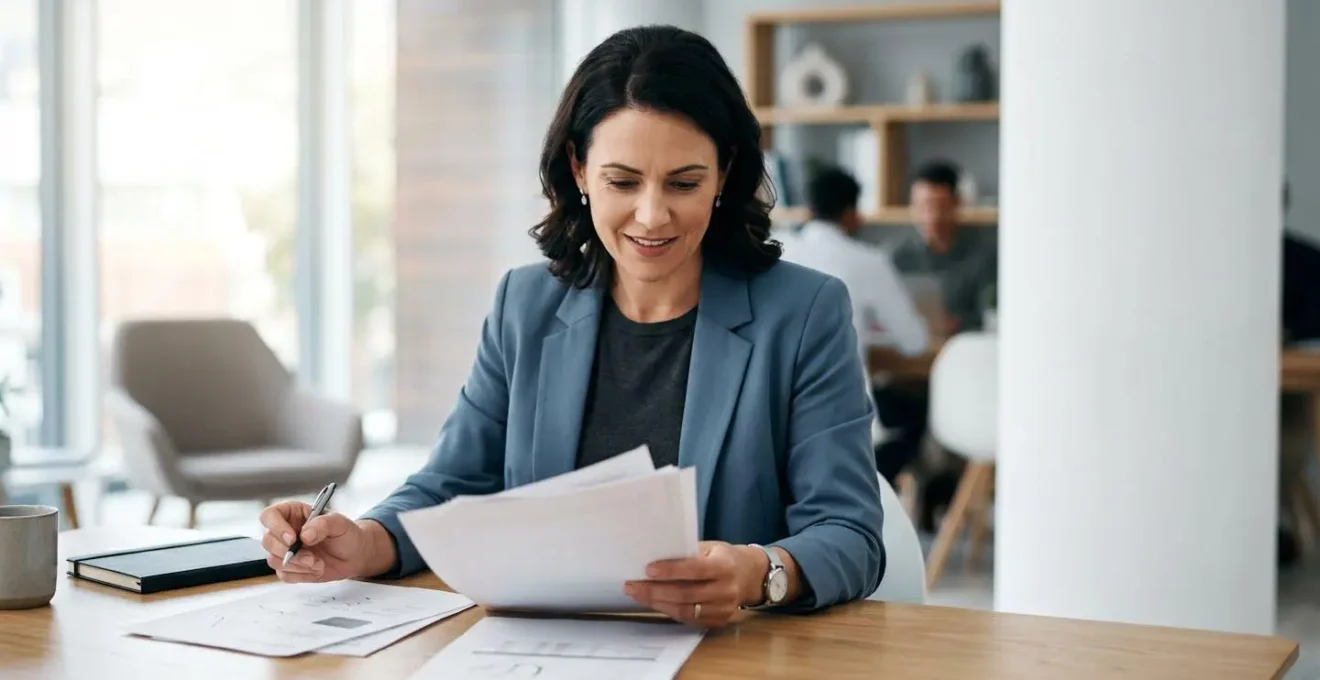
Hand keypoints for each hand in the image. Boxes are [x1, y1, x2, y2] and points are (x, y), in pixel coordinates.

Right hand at [258, 501, 386, 582]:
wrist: (354, 555)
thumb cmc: (346, 534)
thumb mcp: (340, 523)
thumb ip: (323, 524)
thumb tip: (305, 535)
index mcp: (292, 513)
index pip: (269, 515)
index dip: (276, 527)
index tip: (293, 539)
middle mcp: (284, 531)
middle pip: (268, 541)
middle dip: (289, 553)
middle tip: (311, 558)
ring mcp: (284, 550)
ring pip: (273, 560)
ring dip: (298, 565)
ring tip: (319, 564)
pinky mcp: (289, 568)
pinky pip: (284, 574)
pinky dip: (301, 575)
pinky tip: (317, 569)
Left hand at [624, 541, 763, 627]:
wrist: (750, 576)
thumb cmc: (723, 557)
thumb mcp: (710, 547)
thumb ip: (687, 553)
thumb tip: (654, 554)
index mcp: (724, 566)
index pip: (694, 569)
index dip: (670, 570)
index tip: (648, 570)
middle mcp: (726, 589)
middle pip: (685, 593)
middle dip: (655, 590)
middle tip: (632, 585)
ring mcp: (724, 608)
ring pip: (685, 610)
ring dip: (657, 603)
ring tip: (638, 595)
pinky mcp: (719, 621)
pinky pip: (689, 619)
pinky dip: (669, 611)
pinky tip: (655, 603)